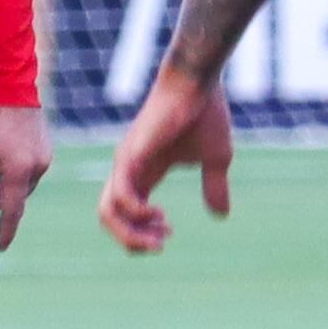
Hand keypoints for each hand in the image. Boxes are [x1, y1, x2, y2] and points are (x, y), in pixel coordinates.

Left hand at [0, 102, 53, 249]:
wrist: (9, 83)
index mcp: (19, 171)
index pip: (12, 211)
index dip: (5, 231)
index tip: (0, 248)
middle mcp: (37, 167)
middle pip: (14, 198)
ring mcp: (44, 157)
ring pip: (21, 186)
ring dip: (1, 189)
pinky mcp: (45, 148)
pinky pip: (28, 172)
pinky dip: (12, 176)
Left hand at [96, 68, 233, 255]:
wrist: (198, 82)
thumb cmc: (205, 113)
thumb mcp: (217, 159)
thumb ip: (214, 187)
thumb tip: (221, 216)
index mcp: (144, 172)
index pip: (125, 212)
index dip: (140, 232)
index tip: (168, 234)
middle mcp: (128, 169)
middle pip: (108, 217)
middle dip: (131, 241)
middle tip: (159, 246)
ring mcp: (126, 163)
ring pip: (107, 212)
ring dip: (130, 235)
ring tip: (159, 237)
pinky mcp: (131, 156)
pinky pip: (121, 196)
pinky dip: (136, 214)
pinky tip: (157, 214)